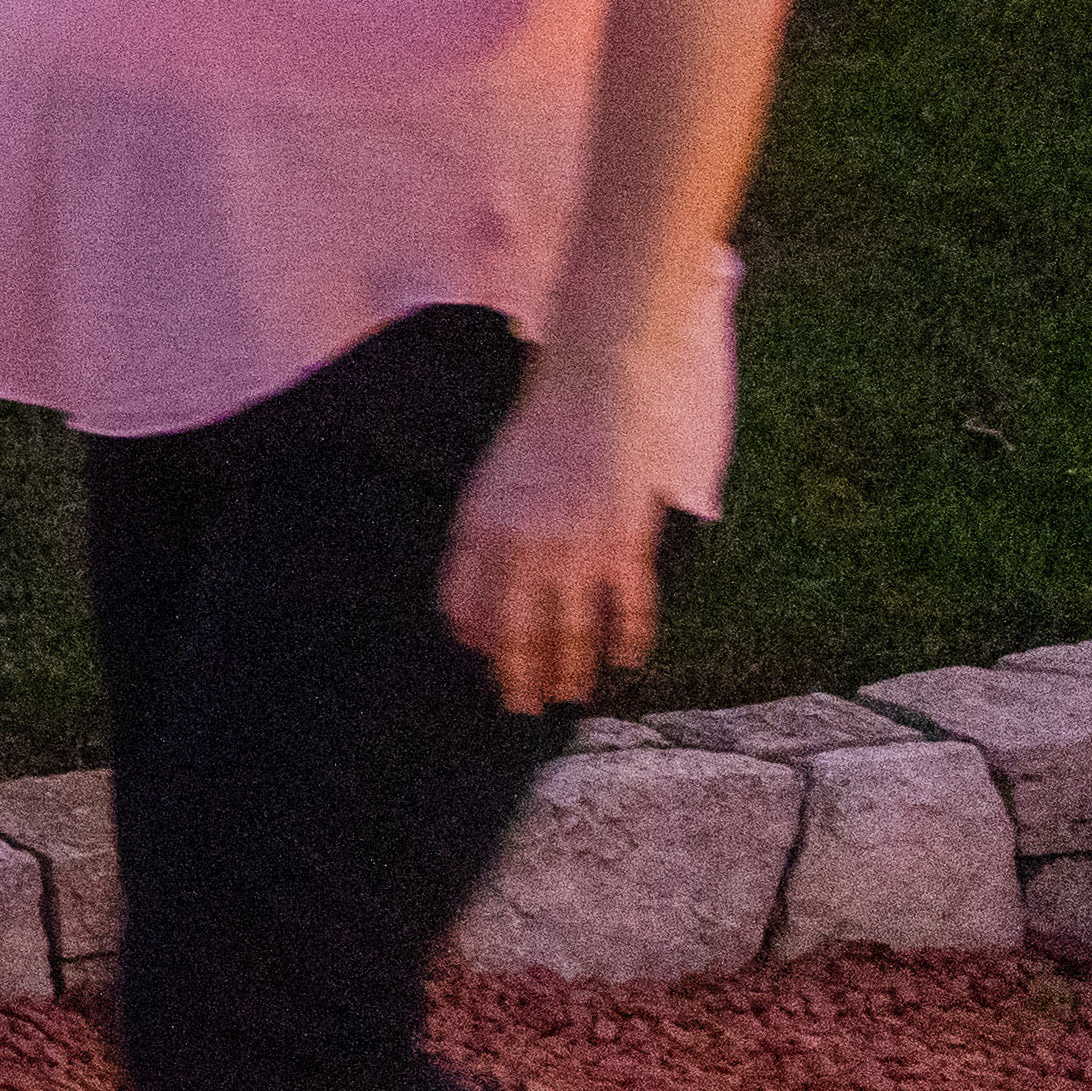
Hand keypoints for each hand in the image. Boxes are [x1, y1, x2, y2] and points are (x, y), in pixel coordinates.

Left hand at [439, 371, 663, 712]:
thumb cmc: (540, 431)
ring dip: (570, 670)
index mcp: (479, 524)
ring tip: (569, 696)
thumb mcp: (491, 481)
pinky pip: (628, 608)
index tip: (481, 660)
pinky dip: (629, 639)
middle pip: (516, 630)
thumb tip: (478, 601)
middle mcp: (522, 544)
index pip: (463, 603)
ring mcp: (576, 547)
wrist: (598, 384)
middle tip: (521, 706)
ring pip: (570, 631)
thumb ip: (481, 537)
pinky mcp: (625, 542)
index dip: (473, 638)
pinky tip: (626, 660)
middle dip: (517, 675)